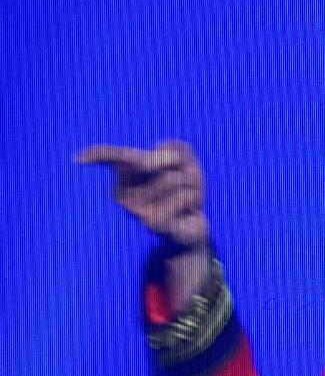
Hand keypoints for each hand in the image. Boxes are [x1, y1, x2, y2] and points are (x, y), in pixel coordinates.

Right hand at [75, 140, 209, 249]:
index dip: (97, 155)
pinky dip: (194, 199)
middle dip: (180, 165)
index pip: (109, 159)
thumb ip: (174, 148)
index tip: (78, 159)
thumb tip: (155, 159)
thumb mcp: (184, 160)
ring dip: (192, 185)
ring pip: (176, 178)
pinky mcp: (154, 223)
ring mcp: (136, 210)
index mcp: (124, 176)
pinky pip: (186, 195)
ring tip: (184, 199)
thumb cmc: (183, 189)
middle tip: (181, 182)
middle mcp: (123, 194)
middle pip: (156, 160)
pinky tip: (187, 212)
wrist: (192, 227)